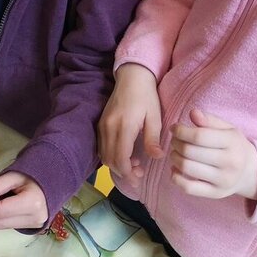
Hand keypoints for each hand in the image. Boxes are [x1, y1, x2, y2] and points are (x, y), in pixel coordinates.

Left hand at [0, 171, 47, 230]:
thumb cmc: (31, 175)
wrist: (51, 181)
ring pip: (2, 227)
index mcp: (31, 202)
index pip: (0, 210)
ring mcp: (33, 224)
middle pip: (0, 222)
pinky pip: (7, 225)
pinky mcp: (30, 227)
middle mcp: (34, 217)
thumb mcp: (12, 176)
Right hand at [98, 63, 162, 179]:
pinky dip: (111, 156)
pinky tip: (124, 155)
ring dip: (116, 165)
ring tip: (133, 165)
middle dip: (123, 172)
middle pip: (110, 160)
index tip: (138, 179)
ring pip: (104, 155)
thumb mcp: (154, 117)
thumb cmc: (146, 96)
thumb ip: (153, 138)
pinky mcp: (100, 124)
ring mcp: (102, 126)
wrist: (131, 77)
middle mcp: (108, 128)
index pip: (120, 158)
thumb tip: (156, 157)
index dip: (128, 173)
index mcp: (123, 127)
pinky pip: (102, 147)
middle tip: (138, 175)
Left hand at [169, 109, 256, 199]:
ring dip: (174, 158)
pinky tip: (176, 169)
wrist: (251, 172)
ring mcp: (223, 180)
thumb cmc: (234, 146)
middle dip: (176, 143)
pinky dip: (176, 178)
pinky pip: (189, 188)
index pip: (199, 136)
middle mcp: (229, 163)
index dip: (181, 131)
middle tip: (175, 140)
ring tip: (176, 152)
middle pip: (190, 152)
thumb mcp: (227, 129)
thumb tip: (193, 113)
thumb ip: (209, 120)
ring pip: (187, 168)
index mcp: (232, 142)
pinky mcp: (216, 193)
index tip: (174, 128)